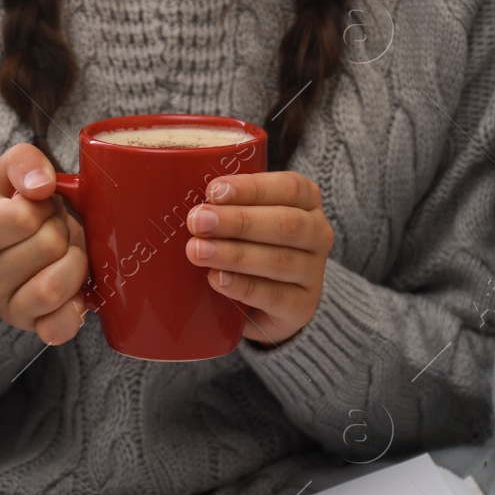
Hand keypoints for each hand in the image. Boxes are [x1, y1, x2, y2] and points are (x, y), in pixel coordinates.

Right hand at [0, 143, 89, 345]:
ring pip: (56, 286)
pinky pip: (62, 326)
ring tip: (64, 253)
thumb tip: (41, 186)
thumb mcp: (9, 174)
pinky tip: (74, 288)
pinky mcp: (33, 330)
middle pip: (48, 246)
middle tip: (55, 229)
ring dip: (75, 261)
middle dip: (63, 229)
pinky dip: (77, 305)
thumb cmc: (14, 207)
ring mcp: (6, 310)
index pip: (23, 217)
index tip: (39, 206)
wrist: (16, 247)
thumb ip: (22, 162)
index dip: (45, 205)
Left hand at [184, 171, 333, 347]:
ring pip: (280, 260)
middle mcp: (317, 233)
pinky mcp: (302, 307)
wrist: (264, 304)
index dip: (252, 188)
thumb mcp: (242, 219)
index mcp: (306, 201)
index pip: (289, 187)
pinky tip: (217, 280)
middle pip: (285, 224)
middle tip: (197, 221)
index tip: (213, 191)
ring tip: (197, 251)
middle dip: (238, 221)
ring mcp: (313, 273)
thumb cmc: (248, 245)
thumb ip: (224, 205)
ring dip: (235, 254)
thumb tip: (177, 193)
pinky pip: (275, 296)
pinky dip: (243, 287)